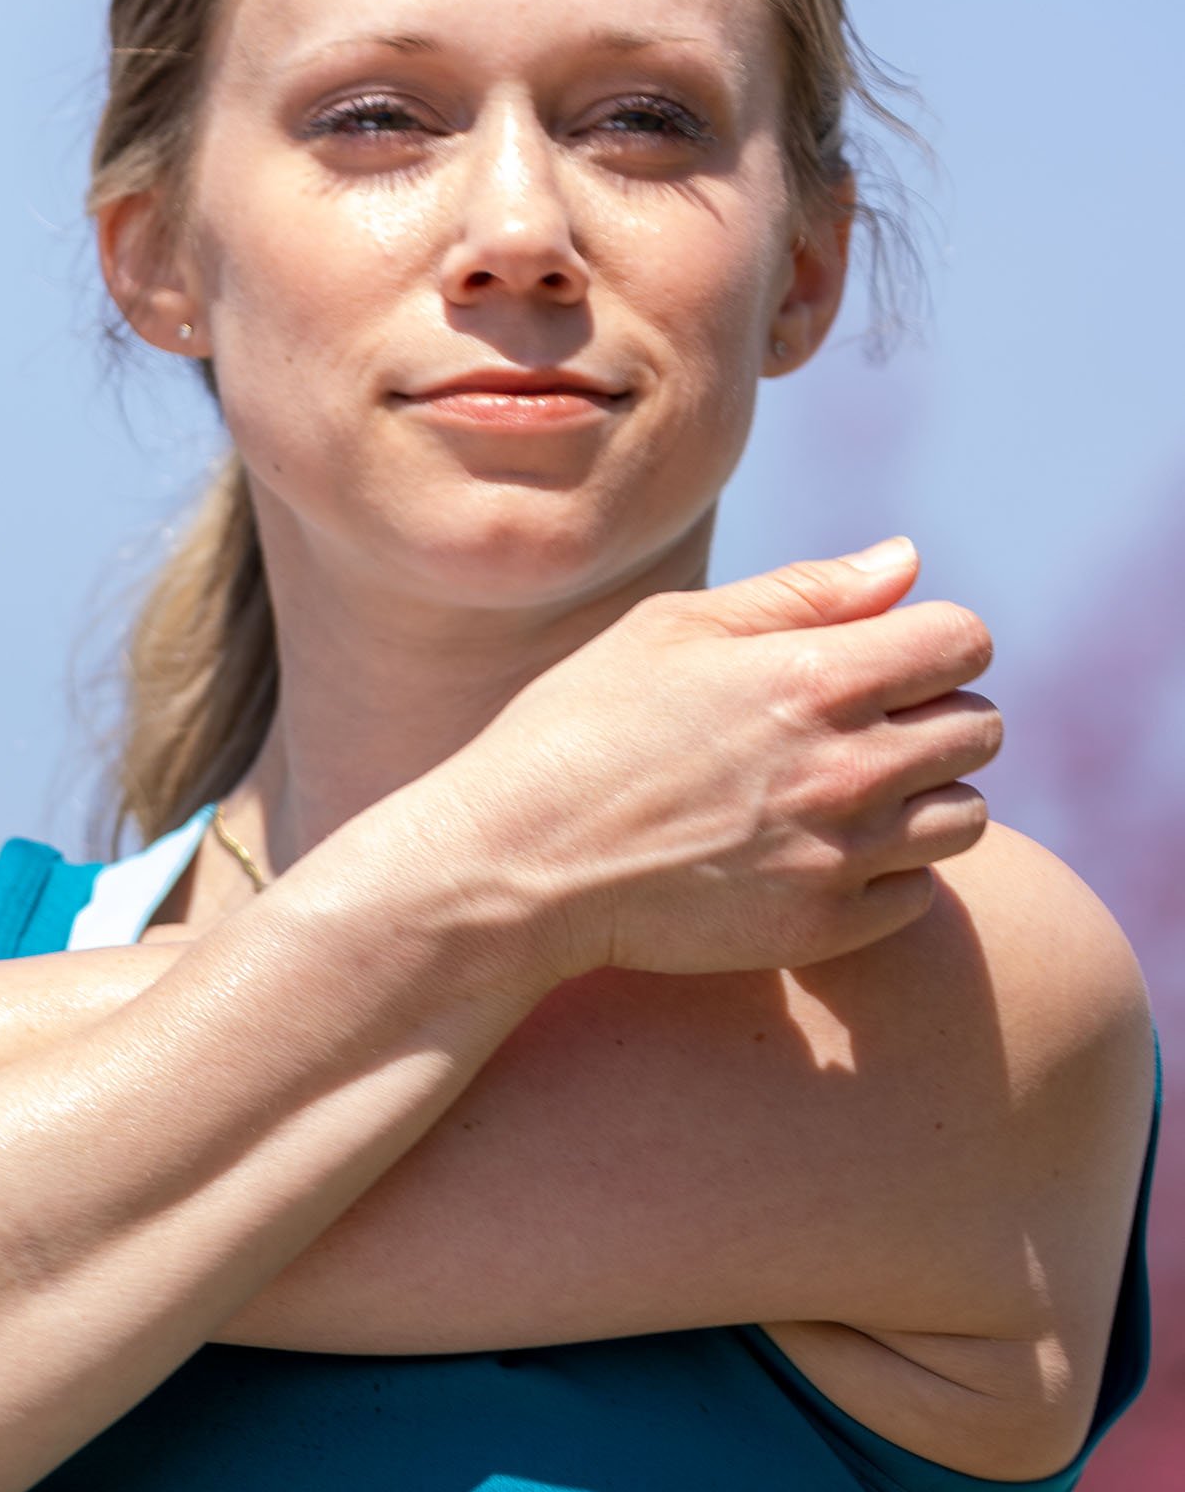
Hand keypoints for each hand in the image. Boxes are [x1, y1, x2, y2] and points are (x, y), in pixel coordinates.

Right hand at [417, 537, 998, 980]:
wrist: (511, 868)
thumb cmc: (577, 732)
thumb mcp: (668, 632)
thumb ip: (801, 594)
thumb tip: (908, 563)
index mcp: (815, 676)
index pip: (963, 641)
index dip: (929, 644)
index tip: (879, 664)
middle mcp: (847, 766)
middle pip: (980, 728)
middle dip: (930, 719)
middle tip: (849, 734)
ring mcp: (841, 855)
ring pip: (966, 816)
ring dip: (920, 800)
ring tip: (838, 799)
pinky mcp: (824, 928)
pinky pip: (919, 894)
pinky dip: (885, 876)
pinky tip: (813, 858)